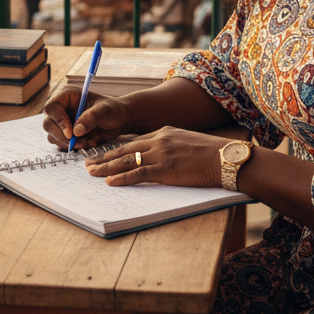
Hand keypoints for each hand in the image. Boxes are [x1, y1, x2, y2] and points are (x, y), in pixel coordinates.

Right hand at [42, 87, 131, 149]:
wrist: (118, 120)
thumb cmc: (112, 110)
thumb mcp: (105, 111)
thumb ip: (91, 118)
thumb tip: (75, 131)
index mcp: (67, 96)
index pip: (52, 107)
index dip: (58, 120)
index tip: (71, 133)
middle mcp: (61, 108)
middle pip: (48, 124)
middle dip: (62, 136)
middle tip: (79, 143)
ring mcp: (62, 122)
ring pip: (53, 136)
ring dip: (70, 143)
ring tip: (90, 141)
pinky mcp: (65, 134)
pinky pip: (61, 144)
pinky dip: (75, 146)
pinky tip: (90, 142)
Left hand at [85, 127, 224, 187]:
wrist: (226, 157)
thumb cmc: (211, 153)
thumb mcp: (186, 142)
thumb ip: (170, 146)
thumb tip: (160, 156)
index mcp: (163, 132)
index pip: (133, 141)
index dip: (116, 149)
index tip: (103, 154)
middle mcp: (158, 140)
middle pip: (124, 149)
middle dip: (104, 157)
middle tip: (88, 162)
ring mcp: (161, 154)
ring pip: (126, 161)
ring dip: (106, 167)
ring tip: (91, 172)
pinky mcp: (165, 169)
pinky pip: (138, 174)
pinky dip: (122, 178)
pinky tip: (110, 181)